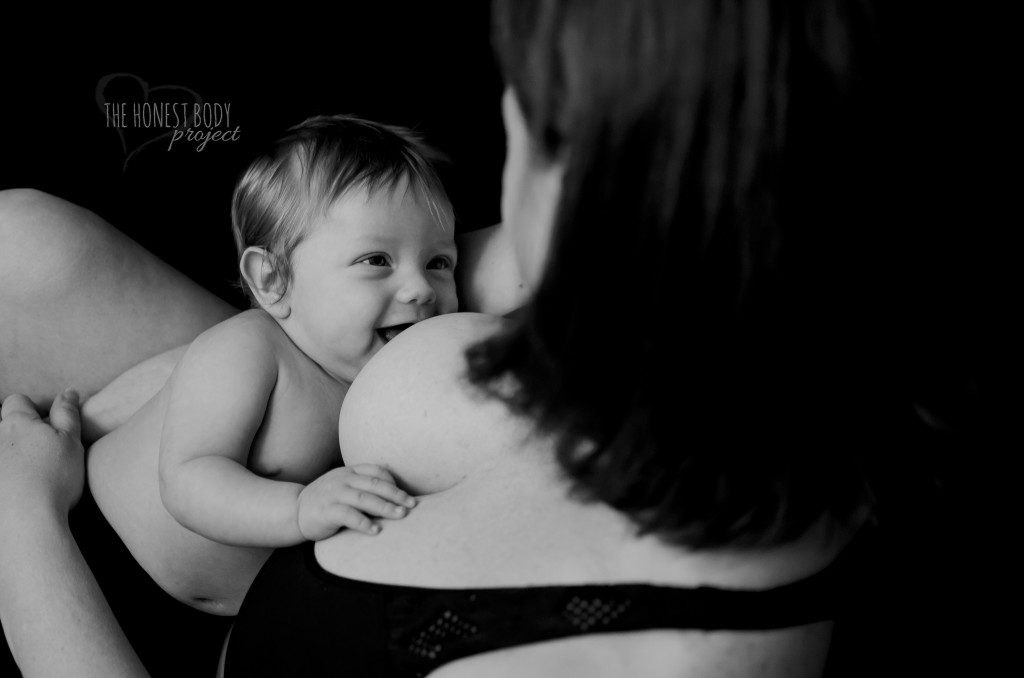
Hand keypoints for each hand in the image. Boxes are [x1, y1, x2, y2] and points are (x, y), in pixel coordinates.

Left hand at [0, 389, 84, 518]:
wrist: (27, 522)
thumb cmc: (53, 478)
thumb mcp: (71, 440)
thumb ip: (68, 413)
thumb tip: (68, 391)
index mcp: (15, 423)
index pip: (18, 401)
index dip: (34, 409)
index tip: (51, 427)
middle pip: (4, 426)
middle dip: (20, 434)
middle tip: (44, 452)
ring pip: (2, 451)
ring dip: (13, 456)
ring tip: (31, 475)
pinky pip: (2, 474)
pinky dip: (8, 477)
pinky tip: (18, 491)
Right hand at [297, 464, 416, 539]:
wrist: (294, 511)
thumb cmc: (326, 500)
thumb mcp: (344, 485)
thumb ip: (363, 485)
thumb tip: (395, 494)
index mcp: (349, 472)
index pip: (376, 471)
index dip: (393, 482)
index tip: (406, 495)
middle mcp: (343, 480)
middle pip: (375, 484)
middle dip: (396, 495)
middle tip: (412, 505)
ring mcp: (334, 494)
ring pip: (364, 498)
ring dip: (385, 507)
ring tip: (401, 515)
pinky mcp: (326, 511)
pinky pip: (348, 516)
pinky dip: (363, 523)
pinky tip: (375, 531)